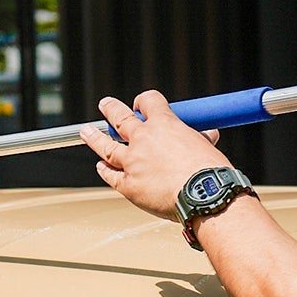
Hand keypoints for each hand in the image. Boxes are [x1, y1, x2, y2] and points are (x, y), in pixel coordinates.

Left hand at [78, 91, 220, 220]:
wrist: (203, 195)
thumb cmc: (209, 172)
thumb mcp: (206, 147)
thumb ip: (200, 139)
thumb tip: (209, 134)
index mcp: (164, 124)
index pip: (148, 102)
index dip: (144, 101)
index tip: (140, 104)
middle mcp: (143, 140)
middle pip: (120, 118)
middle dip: (111, 109)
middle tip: (104, 104)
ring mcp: (132, 162)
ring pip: (106, 146)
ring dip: (94, 137)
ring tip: (86, 130)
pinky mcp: (129, 186)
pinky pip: (111, 176)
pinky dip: (104, 170)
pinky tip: (100, 166)